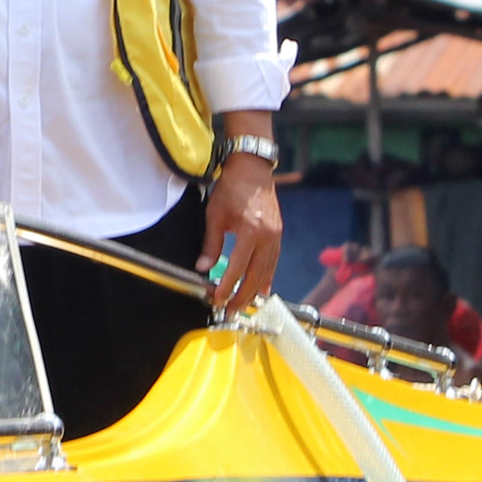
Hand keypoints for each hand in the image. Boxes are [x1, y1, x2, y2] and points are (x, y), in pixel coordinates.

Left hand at [200, 153, 280, 313]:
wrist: (253, 169)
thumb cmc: (231, 188)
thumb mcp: (215, 215)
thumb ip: (211, 244)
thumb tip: (203, 268)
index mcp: (251, 231)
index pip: (237, 268)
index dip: (227, 286)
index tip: (218, 299)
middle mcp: (268, 237)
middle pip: (255, 275)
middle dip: (242, 296)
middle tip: (231, 311)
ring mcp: (276, 236)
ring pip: (267, 271)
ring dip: (255, 290)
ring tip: (245, 306)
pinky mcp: (278, 234)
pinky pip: (273, 261)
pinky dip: (267, 277)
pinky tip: (262, 289)